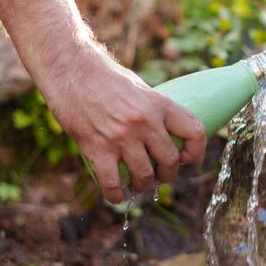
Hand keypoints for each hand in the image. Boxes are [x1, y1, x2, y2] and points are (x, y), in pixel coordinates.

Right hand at [43, 43, 206, 202]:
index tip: (188, 158)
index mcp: (160, 104)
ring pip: (145, 176)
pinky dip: (117, 195)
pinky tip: (118, 195)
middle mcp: (144, 122)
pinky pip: (113, 183)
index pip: (195, 132)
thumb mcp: (140, 88)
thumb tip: (164, 132)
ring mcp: (121, 137)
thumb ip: (154, 110)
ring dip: (144, 186)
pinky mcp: (97, 149)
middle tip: (161, 174)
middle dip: (169, 174)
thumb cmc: (105, 76)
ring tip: (139, 184)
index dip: (196, 151)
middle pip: (171, 161)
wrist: (69, 69)